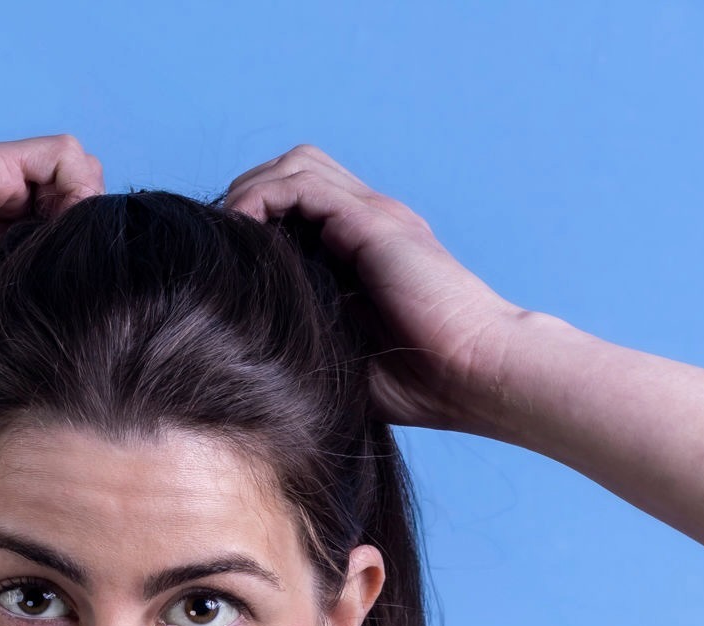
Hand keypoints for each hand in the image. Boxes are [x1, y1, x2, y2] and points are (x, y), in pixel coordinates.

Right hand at [0, 136, 104, 366]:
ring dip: (87, 209)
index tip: (81, 288)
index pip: (70, 221)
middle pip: (80, 193)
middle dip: (91, 231)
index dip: (86, 249)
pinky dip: (79, 186)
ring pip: (78, 169)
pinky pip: (63, 154)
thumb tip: (97, 306)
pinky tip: (61, 230)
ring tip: (65, 253)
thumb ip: (35, 299)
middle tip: (76, 272)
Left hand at [223, 144, 526, 431]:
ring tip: (229, 233)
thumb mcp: (347, 360)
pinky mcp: (373, 222)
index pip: (300, 206)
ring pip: (297, 165)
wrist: (479, 373)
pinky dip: (264, 197)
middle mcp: (370, 223)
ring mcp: (374, 216)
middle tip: (224, 244)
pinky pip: (303, 184)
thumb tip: (248, 348)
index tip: (229, 263)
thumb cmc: (424, 383)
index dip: (259, 223)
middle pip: (295, 171)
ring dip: (253, 191)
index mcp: (366, 251)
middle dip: (251, 196)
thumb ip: (311, 338)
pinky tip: (244, 232)